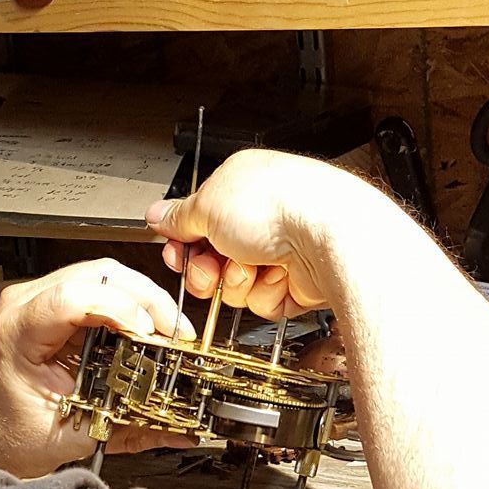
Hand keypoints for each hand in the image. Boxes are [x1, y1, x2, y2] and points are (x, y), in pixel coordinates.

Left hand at [0, 259, 197, 477]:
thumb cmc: (5, 434)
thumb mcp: (71, 434)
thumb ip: (128, 427)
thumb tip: (176, 426)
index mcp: (19, 330)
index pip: (75, 295)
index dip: (121, 308)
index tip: (149, 336)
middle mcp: (26, 302)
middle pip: (100, 273)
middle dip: (147, 300)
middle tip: (175, 333)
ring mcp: (39, 296)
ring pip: (106, 273)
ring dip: (144, 299)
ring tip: (167, 332)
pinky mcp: (54, 302)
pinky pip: (101, 286)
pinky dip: (132, 304)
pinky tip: (148, 329)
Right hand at [145, 148, 384, 318]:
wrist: (331, 237)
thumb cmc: (281, 206)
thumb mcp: (209, 203)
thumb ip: (179, 215)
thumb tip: (158, 215)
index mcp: (240, 187)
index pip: (198, 221)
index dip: (184, 243)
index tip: (179, 253)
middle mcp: (263, 217)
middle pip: (215, 258)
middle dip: (209, 268)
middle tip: (215, 264)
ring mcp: (283, 249)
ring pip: (238, 285)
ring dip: (240, 281)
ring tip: (256, 264)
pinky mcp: (300, 281)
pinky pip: (266, 301)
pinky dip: (269, 293)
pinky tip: (281, 276)